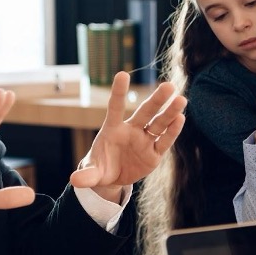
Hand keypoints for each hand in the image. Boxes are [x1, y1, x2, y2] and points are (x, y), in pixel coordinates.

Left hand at [70, 71, 185, 201]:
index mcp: (113, 129)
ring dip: (170, 113)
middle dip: (156, 100)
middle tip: (168, 86)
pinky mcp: (154, 154)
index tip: (122, 75)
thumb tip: (74, 180)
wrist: (113, 177)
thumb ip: (87, 175)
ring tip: (181, 100)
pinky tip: (180, 119)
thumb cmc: (100, 167)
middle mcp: (131, 130)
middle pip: (145, 112)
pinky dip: (172, 132)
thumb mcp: (93, 173)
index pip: (116, 107)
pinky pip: (164, 141)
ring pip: (159, 124)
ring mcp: (144, 141)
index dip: (119, 92)